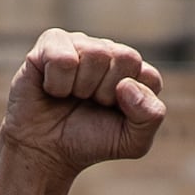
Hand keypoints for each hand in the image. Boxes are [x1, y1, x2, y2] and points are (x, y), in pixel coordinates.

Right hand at [0, 30, 164, 194]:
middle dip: (107, 92)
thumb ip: (150, 116)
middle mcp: (109, 51)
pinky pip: (63, 59)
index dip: (132, 104)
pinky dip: (57, 84)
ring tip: (70, 96)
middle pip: (127, 57)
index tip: (112, 114)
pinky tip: (52, 88)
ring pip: (96, 54)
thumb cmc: (87, 141)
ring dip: (81, 87)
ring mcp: (80, 43)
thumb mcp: (132, 142)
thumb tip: (127, 84)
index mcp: (133, 71)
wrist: (43, 151)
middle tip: (89, 103)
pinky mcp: (50, 43)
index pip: (150, 76)